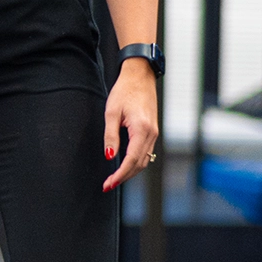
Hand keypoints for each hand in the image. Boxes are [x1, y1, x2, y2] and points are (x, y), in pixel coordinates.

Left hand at [102, 60, 159, 192]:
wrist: (140, 76)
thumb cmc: (125, 91)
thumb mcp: (111, 113)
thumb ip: (110, 136)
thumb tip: (110, 156)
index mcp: (142, 129)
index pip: (131, 160)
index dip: (120, 175)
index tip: (108, 184)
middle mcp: (152, 134)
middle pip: (139, 164)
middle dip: (124, 177)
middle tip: (108, 185)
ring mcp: (154, 133)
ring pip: (144, 160)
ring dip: (130, 172)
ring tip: (114, 179)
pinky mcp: (153, 131)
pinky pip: (146, 153)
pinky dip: (136, 162)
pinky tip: (125, 165)